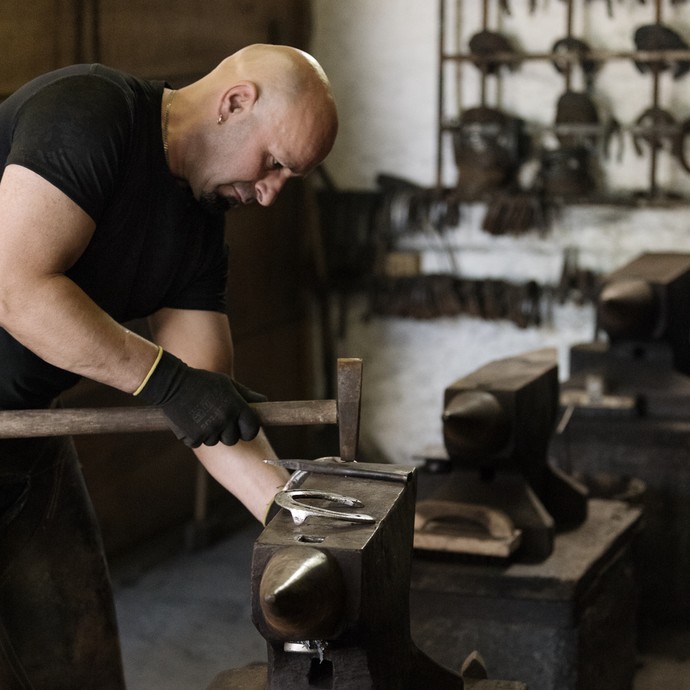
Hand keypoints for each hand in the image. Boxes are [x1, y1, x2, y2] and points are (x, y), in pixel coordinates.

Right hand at [136, 350, 265, 447]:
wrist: (172, 384)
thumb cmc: (203, 382)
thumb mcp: (227, 384)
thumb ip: (247, 395)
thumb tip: (265, 402)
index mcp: (237, 407)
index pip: (252, 430)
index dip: (248, 430)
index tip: (242, 427)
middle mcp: (225, 420)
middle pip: (233, 439)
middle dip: (228, 432)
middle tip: (217, 418)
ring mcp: (210, 430)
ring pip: (216, 441)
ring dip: (210, 433)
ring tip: (201, 415)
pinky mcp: (194, 438)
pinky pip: (199, 442)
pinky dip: (195, 435)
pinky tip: (190, 420)